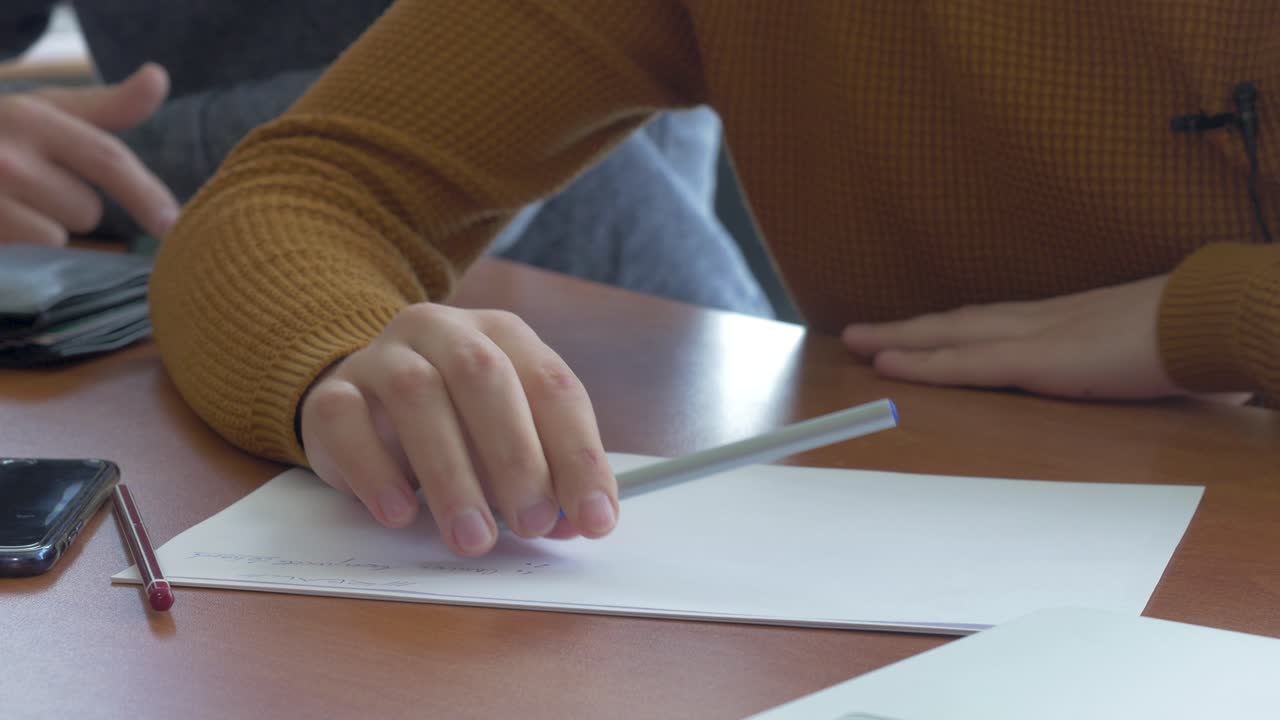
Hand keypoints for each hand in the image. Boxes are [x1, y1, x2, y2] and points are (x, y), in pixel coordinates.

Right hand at [0, 63, 177, 245]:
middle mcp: (7, 157)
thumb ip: (105, 107)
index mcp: (32, 118)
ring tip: (10, 204)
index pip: (107, 159)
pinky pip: (26, 258)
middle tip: (32, 185)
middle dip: (70, 205)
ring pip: (56, 239)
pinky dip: (19, 249)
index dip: (148, 195)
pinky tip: (1, 225)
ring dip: (43, 230)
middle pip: (86, 211)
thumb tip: (159, 77)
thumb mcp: (43, 109)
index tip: (174, 223)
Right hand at [300, 303, 618, 556]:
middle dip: (516, 455)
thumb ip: (543, 474)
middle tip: (533, 524)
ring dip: (451, 473)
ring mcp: (382, 356)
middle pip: (484, 376)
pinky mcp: (331, 393)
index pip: (553, 386)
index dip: (579, 454)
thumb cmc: (452, 425)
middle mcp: (444, 331)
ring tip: (473, 537)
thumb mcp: (504, 442)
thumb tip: (574, 523)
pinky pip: (346, 420)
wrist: (359, 403)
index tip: (594, 519)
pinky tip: (400, 514)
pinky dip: (376, 470)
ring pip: (416, 394)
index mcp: (503, 335)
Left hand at [841, 275, 1182, 399]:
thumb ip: (1122, 365)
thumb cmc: (1188, 338)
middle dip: (906, 329)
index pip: (991, 322)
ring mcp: (1033, 336)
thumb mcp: (1142, 353)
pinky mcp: (1036, 359)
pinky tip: (887, 364)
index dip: (948, 328)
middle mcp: (1038, 320)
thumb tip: (1131, 375)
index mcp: (1063, 321)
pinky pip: (964, 363)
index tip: (914, 331)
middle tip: (858, 332)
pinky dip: (921, 363)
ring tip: (856, 342)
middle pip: (957, 322)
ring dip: (898, 339)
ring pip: (948, 335)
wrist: (1209, 318)